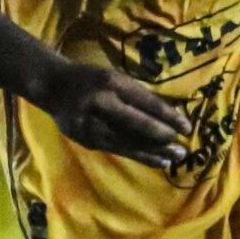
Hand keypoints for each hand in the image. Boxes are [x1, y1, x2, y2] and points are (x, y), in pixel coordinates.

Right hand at [30, 61, 189, 169]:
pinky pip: (117, 149)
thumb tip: (169, 115)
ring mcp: (90, 124)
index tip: (186, 127)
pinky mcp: (86, 140)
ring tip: (173, 159)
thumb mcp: (115, 77)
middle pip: (136, 124)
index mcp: (111, 82)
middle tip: (182, 148)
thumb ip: (137, 94)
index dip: (167, 116)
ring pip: (127, 142)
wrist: (53, 87)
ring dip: (153, 152)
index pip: (145, 102)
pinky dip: (138, 155)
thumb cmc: (92, 79)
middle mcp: (100, 103)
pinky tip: (156, 161)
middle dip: (161, 137)